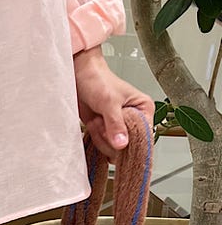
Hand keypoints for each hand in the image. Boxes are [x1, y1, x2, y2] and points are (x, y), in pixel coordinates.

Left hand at [73, 45, 154, 161]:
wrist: (79, 76)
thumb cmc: (98, 80)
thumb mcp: (109, 102)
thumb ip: (115, 124)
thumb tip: (122, 144)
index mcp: (144, 110)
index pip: (145, 136)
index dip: (131, 142)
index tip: (117, 139)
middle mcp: (135, 120)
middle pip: (128, 146)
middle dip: (111, 137)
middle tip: (103, 121)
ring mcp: (120, 127)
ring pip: (114, 148)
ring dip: (101, 136)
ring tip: (98, 119)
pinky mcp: (106, 131)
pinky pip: (102, 145)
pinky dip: (95, 137)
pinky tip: (93, 124)